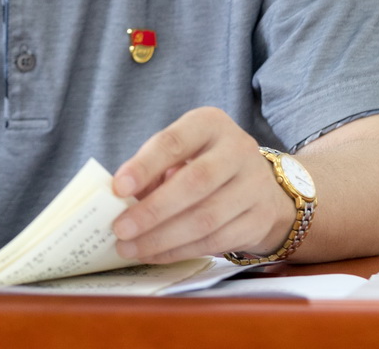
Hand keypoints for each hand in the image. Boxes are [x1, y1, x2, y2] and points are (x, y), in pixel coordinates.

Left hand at [110, 107, 294, 262]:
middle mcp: (238, 149)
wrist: (261, 188)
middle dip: (153, 210)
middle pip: (194, 182)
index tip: (118, 188)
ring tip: (130, 248)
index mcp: (211, 124)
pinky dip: (180, 251)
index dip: (145, 166)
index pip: (174, 142)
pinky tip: (156, 254)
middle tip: (120, 229)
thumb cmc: (205, 166)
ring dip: (162, 238)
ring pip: (206, 218)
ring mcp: (255, 185)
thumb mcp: (181, 154)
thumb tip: (120, 201)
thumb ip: (153, 171)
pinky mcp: (260, 219)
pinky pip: (216, 240)